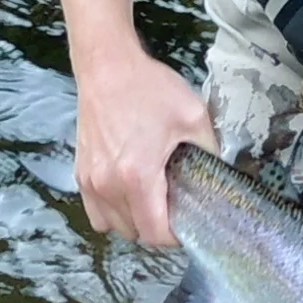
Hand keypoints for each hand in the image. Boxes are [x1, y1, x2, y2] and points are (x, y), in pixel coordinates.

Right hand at [74, 48, 216, 246]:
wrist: (107, 66)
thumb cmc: (149, 88)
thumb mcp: (193, 116)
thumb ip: (211, 151)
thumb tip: (222, 174)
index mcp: (137, 177)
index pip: (155, 233)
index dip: (177, 236)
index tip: (190, 221)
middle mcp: (108, 185)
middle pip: (135, 233)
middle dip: (158, 227)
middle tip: (176, 205)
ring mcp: (90, 181)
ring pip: (113, 227)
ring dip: (135, 222)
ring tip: (153, 200)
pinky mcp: (80, 173)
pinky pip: (96, 211)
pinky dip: (113, 212)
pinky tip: (130, 192)